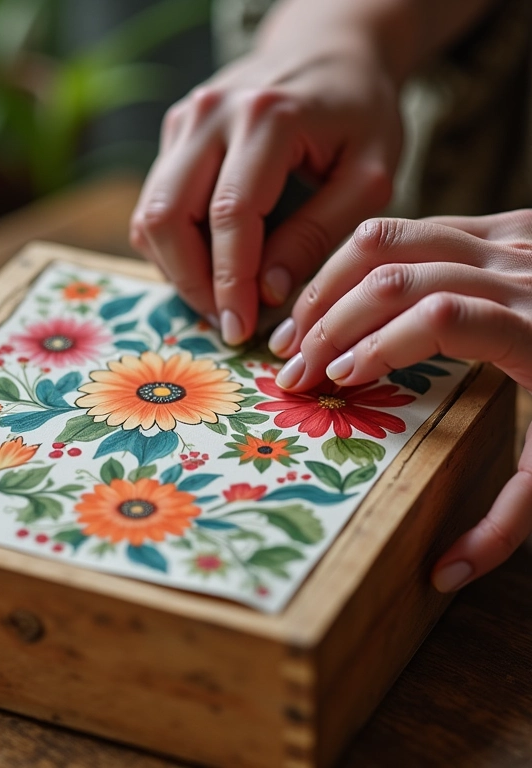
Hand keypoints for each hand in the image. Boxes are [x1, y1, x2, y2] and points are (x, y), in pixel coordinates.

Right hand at [130, 30, 400, 344]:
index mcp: (267, 117)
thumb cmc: (360, 113)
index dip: (230, 282)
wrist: (330, 49)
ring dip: (176, 269)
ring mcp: (184, 120)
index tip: (240, 329)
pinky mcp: (173, 133)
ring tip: (217, 298)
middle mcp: (211, 113)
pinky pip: (153, 204)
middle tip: (225, 321)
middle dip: (192, 283)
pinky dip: (171, 246)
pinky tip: (206, 265)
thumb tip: (266, 291)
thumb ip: (318, 234)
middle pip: (168, 216)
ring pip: (150, 214)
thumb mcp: (369, 175)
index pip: (230, 216)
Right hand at [269, 210, 531, 590]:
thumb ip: (507, 524)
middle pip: (395, 279)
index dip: (374, 347)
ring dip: (330, 285)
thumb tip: (440, 576)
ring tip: (295, 329)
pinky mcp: (500, 224)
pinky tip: (335, 295)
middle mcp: (519, 275)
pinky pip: (409, 227)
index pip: (437, 320)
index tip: (334, 382)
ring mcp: (510, 239)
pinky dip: (357, 260)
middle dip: (329, 324)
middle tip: (291, 370)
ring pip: (389, 240)